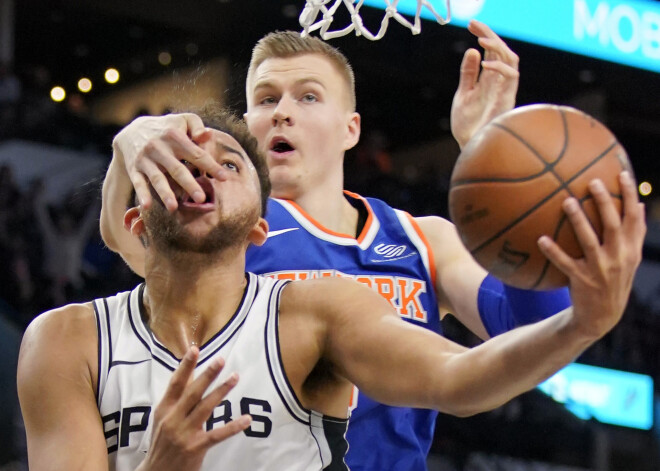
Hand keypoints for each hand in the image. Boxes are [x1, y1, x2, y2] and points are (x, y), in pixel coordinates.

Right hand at [112, 113, 223, 210]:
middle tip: (201, 199)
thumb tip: (209, 135)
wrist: (132, 131)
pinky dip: (142, 194)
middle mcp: (159, 148)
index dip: (210, 166)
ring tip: (174, 208)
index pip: (196, 154)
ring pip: (157, 178)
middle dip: (189, 184)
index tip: (224, 178)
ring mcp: (145, 159)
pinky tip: (147, 206)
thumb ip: (197, 127)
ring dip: (165, 193)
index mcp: (174, 136)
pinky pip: (138, 183)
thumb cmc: (167, 128)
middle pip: (177, 169)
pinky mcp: (134, 169)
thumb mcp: (183, 120)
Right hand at [138, 347, 250, 470]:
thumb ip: (177, 397)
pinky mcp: (195, 448)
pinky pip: (217, 435)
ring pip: (205, 407)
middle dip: (207, 374)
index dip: (185, 366)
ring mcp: (184, 434)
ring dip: (221, 391)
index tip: (194, 349)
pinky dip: (233, 426)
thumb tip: (189, 371)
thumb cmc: (163, 441)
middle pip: (192, 392)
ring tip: (235, 377)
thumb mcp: (164, 418)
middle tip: (221, 359)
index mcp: (164, 409)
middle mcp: (172, 419)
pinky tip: (246, 418)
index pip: (175, 383)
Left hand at [451, 20, 518, 148]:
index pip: (492, 52)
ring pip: (511, 59)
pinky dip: (500, 67)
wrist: (469, 146)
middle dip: (490, 35)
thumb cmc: (468, 125)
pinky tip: (484, 63)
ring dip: (498, 47)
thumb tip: (471, 50)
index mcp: (489, 80)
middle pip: (503, 51)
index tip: (472, 24)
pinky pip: (511, 77)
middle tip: (475, 25)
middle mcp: (499, 83)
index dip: (484, 36)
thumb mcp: (464, 94)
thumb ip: (468, 74)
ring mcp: (505, 90)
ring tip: (481, 40)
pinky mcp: (507, 99)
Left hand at [538, 172, 645, 338]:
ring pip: (589, 240)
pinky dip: (553, 251)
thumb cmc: (614, 279)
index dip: (630, 196)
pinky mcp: (581, 280)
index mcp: (631, 250)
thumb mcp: (630, 259)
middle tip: (592, 182)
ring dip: (578, 220)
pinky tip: (541, 239)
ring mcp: (600, 269)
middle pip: (613, 225)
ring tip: (567, 201)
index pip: (634, 218)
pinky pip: (565, 263)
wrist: (602, 316)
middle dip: (605, 202)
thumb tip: (639, 205)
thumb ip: (634, 234)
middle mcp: (619, 258)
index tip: (623, 174)